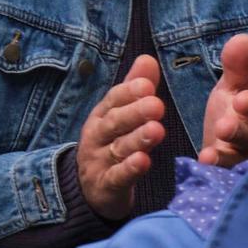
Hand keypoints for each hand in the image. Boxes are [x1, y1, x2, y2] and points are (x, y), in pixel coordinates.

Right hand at [77, 55, 167, 220]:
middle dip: (135, 113)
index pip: (112, 100)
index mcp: (101, 116)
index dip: (128, 93)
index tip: (147, 85)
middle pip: (114, 122)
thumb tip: (148, 58)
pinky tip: (144, 161)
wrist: (89, 189)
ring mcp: (99, 161)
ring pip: (118, 148)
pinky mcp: (106, 185)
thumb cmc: (110, 144)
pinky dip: (130, 169)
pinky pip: (118, 177)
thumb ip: (133, 89)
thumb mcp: (119, 115)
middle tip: (157, 105)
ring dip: (137, 139)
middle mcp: (97, 136)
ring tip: (157, 131)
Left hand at [199, 34, 247, 165]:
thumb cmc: (232, 110)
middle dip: (239, 130)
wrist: (225, 144)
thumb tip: (243, 37)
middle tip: (225, 126)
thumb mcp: (232, 87)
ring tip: (209, 155)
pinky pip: (223, 174)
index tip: (242, 99)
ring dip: (225, 155)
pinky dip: (213, 171)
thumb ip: (237, 66)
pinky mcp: (227, 174)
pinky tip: (200, 166)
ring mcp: (242, 159)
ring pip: (239, 158)